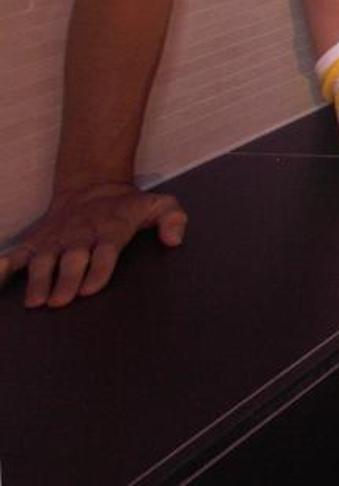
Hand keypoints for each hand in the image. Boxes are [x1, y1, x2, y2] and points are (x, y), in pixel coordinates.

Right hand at [0, 182, 186, 307]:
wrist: (93, 184)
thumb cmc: (128, 206)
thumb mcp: (159, 205)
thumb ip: (173, 219)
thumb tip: (175, 240)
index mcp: (111, 229)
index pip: (106, 251)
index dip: (98, 269)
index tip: (90, 289)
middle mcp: (81, 234)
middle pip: (72, 259)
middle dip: (66, 280)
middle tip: (60, 302)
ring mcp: (56, 238)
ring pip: (44, 259)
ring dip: (38, 279)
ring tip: (34, 301)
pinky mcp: (36, 240)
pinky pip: (16, 254)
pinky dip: (4, 266)